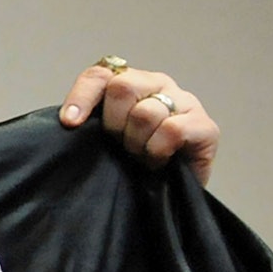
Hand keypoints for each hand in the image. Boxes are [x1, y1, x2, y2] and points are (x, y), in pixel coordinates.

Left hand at [58, 60, 219, 185]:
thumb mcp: (104, 140)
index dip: (81, 96)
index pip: (99, 75)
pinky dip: (158, 151)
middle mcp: (158, 85)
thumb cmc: (133, 165)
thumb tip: (67, 121)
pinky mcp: (205, 126)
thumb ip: (89, 123)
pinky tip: (158, 161)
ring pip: (146, 112)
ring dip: (136, 143)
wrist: (169, 196)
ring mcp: (185, 101)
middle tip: (119, 146)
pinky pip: (172, 130)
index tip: (69, 123)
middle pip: (122, 86)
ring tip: (141, 157)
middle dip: (113, 124)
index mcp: (130, 83)